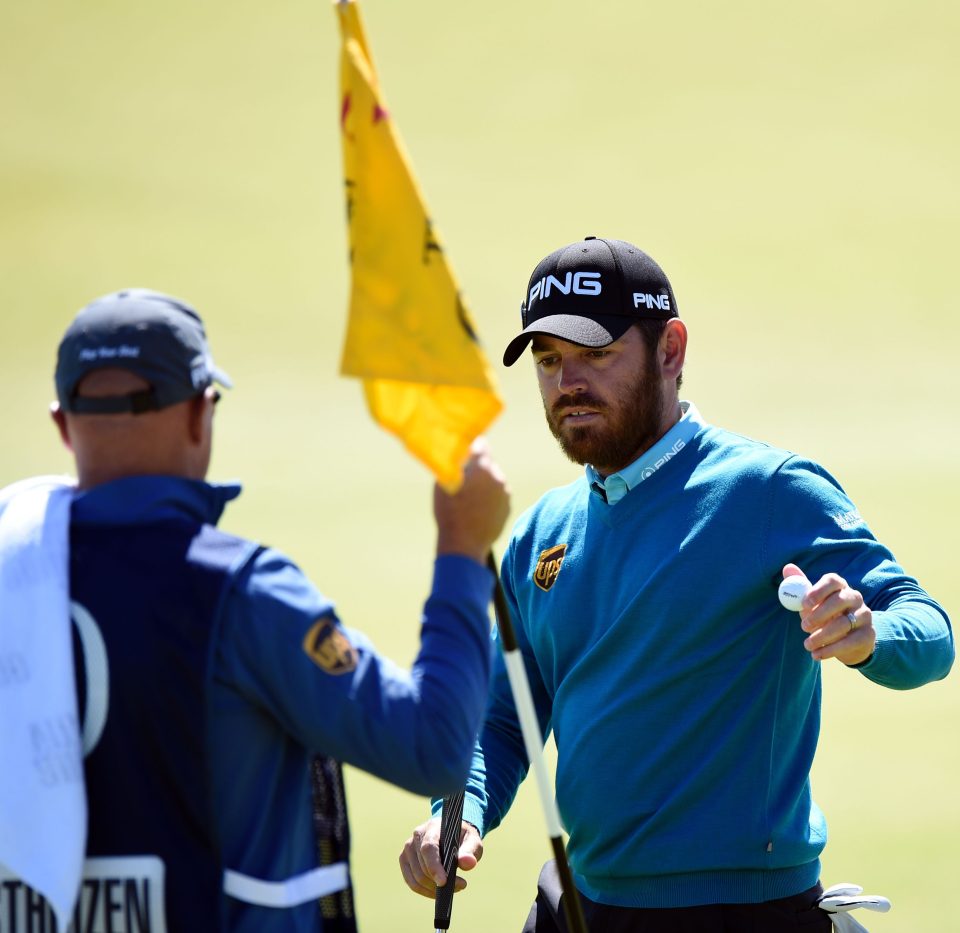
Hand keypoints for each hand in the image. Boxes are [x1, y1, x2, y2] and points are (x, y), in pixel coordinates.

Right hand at [398, 817, 482, 897]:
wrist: (452, 833)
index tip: (443, 882)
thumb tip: (468, 863)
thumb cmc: (462, 837)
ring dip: (434, 889)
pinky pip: (412, 882)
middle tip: (461, 885)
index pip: (428, 848)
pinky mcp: (405, 860)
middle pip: (422, 867)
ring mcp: (408, 848)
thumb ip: (470, 851)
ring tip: (453, 887)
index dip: (434, 867)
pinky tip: (439, 892)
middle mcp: (417, 836)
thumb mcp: (473, 841)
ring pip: (416, 877)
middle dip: (439, 882)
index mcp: (433, 827)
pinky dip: (425, 891)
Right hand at [434, 438, 509, 563]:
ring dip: (484, 484)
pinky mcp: (508, 507)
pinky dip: (489, 498)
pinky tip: (477, 510)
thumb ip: (454, 463)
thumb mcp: (444, 483)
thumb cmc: (449, 512)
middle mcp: (497, 476)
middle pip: (487, 463)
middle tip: (463, 481)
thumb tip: (460, 450)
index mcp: (482, 467)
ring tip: (469, 500)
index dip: (472, 446)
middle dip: (476, 469)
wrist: (464, 544)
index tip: (465, 450)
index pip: (481, 444)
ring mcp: (505, 492)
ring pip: (493, 480)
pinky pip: (498, 495)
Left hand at [782, 564, 875, 665]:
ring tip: (807, 645)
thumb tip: (787, 568)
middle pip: (839, 601)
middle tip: (803, 627)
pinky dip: (831, 650)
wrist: (849, 639)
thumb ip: (799, 586)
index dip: (818, 591)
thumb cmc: (825, 615)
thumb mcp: (811, 602)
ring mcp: (864, 615)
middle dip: (819, 615)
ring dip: (822, 636)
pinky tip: (817, 655)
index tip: (804, 604)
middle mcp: (855, 598)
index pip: (832, 581)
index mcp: (840, 586)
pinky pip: (850, 642)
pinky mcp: (868, 635)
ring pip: (843, 624)